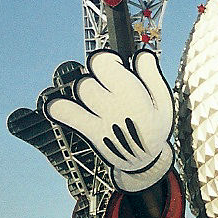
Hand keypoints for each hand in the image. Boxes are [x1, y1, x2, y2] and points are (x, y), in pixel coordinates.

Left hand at [45, 50, 175, 192]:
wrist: (145, 162)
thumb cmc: (154, 127)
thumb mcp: (163, 102)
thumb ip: (152, 76)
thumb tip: (141, 54)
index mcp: (133, 96)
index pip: (102, 64)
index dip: (107, 59)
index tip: (115, 66)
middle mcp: (114, 107)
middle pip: (90, 77)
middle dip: (97, 75)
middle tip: (108, 83)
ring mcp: (100, 120)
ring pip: (81, 91)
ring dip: (86, 88)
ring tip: (97, 95)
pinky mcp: (90, 132)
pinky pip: (66, 115)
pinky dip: (58, 108)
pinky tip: (54, 104)